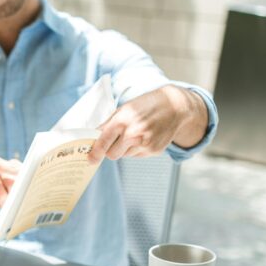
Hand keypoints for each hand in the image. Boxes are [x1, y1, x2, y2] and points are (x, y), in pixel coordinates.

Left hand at [88, 85, 207, 164]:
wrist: (174, 106)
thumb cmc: (146, 105)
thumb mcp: (125, 109)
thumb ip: (109, 123)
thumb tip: (94, 137)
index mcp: (122, 121)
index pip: (103, 142)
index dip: (95, 153)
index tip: (90, 159)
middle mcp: (133, 134)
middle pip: (112, 154)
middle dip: (110, 150)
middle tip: (116, 140)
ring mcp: (145, 144)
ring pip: (124, 155)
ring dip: (125, 149)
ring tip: (135, 134)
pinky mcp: (154, 150)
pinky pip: (136, 156)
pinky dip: (136, 149)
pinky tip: (145, 137)